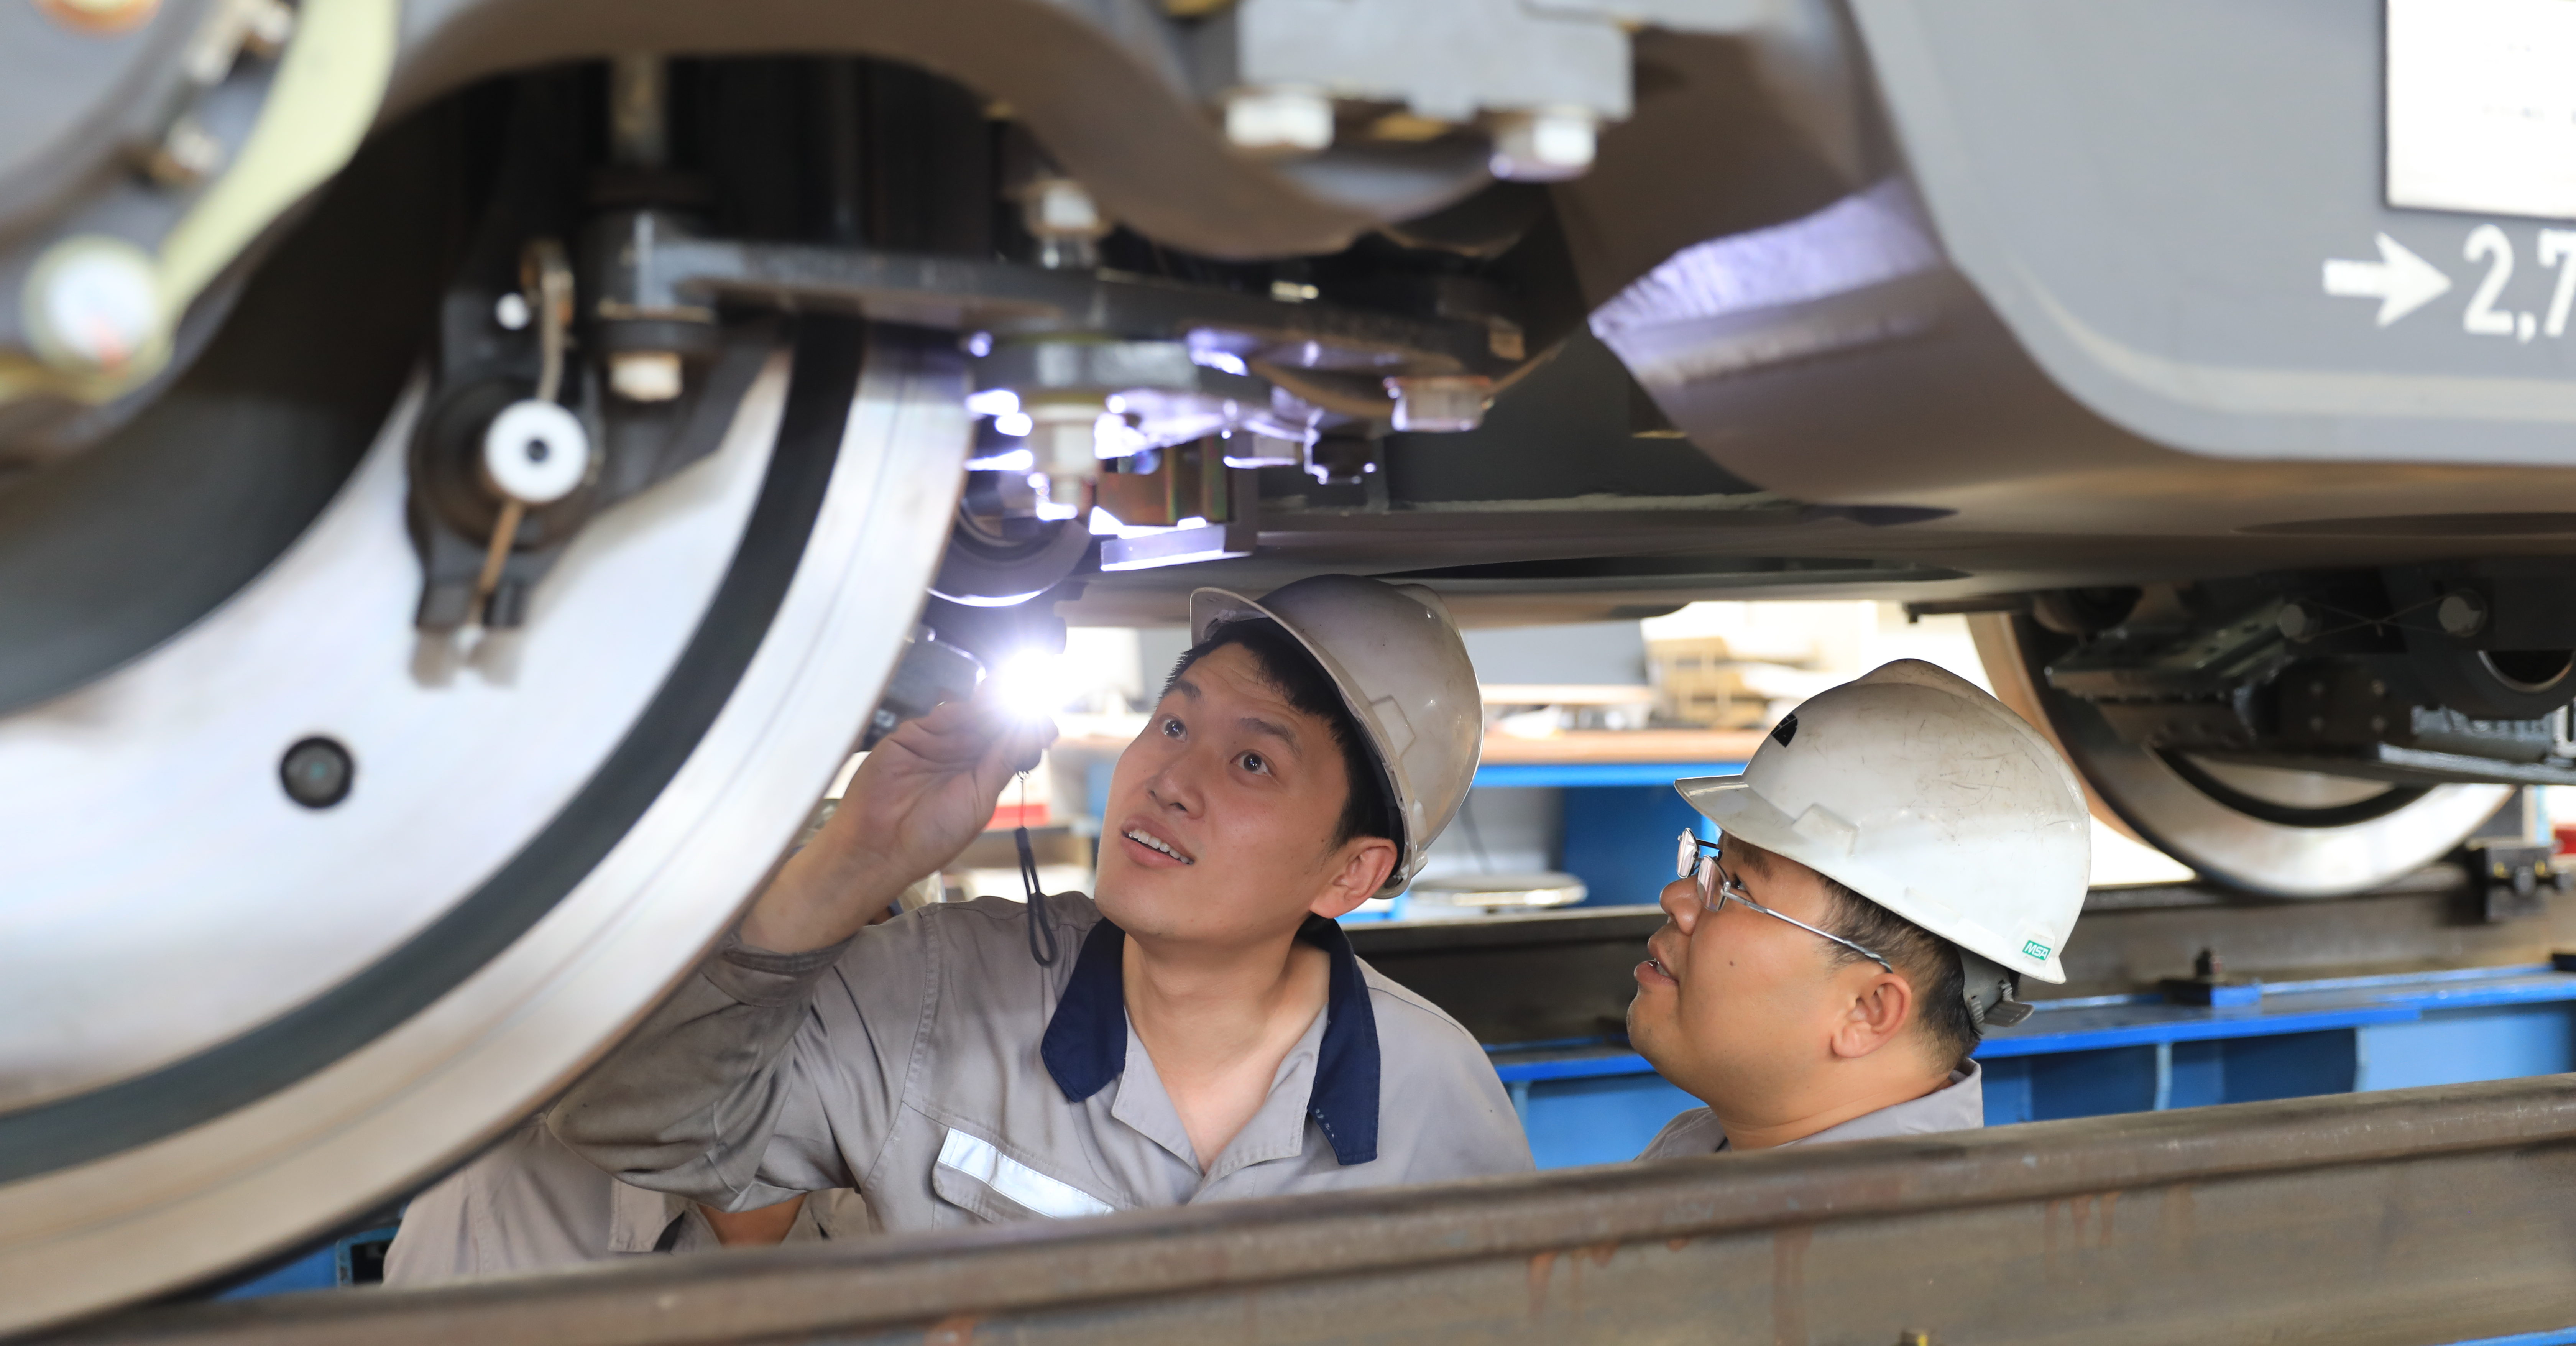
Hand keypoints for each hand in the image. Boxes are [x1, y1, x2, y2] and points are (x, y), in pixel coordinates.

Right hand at [741, 688, 1052, 952]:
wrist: (881, 846)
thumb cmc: (931, 836)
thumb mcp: (979, 800)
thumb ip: (1000, 763)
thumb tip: (1029, 733)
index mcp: (981, 774)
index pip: (1010, 743)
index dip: (1028, 730)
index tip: (1046, 724)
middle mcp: (961, 755)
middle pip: (993, 723)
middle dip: (1013, 710)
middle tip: (1034, 697)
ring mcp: (937, 743)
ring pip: (970, 713)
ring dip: (992, 704)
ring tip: (1013, 695)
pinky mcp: (912, 735)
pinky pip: (941, 714)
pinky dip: (963, 708)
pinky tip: (981, 705)